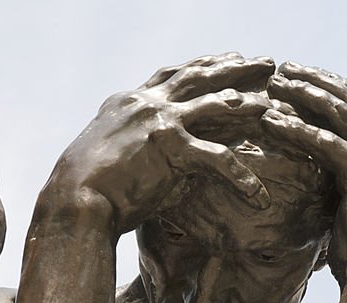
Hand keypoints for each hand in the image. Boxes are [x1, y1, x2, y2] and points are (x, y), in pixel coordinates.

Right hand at [51, 53, 279, 230]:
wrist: (74, 201)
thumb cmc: (90, 188)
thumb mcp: (112, 153)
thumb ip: (139, 144)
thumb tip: (164, 157)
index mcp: (130, 101)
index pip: (174, 74)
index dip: (205, 64)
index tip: (230, 57)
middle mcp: (145, 103)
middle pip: (199, 76)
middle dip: (236, 67)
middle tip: (268, 63)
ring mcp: (159, 121)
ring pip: (216, 104)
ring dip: (248, 105)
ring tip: (273, 106)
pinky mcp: (171, 148)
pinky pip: (219, 159)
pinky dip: (243, 179)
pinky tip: (261, 195)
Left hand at [261, 63, 346, 290]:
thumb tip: (321, 189)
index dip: (339, 90)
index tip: (309, 78)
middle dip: (321, 81)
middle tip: (288, 69)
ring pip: (344, 112)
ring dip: (308, 94)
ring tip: (277, 84)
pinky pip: (328, 142)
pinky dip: (298, 128)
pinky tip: (272, 121)